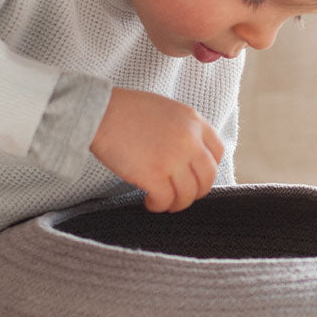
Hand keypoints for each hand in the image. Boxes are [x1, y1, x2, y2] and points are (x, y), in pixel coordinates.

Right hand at [90, 87, 223, 211]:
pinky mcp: (154, 175)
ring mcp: (173, 159)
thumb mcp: (166, 110)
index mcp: (194, 121)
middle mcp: (189, 141)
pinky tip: (150, 202)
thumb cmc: (126, 110)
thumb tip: (191, 156)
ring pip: (188, 194)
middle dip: (197, 191)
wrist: (99, 111)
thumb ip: (183, 129)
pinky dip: (159, 206)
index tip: (197, 175)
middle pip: (208, 177)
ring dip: (178, 203)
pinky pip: (166, 200)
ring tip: (165, 202)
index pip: (217, 152)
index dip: (208, 168)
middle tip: (183, 195)